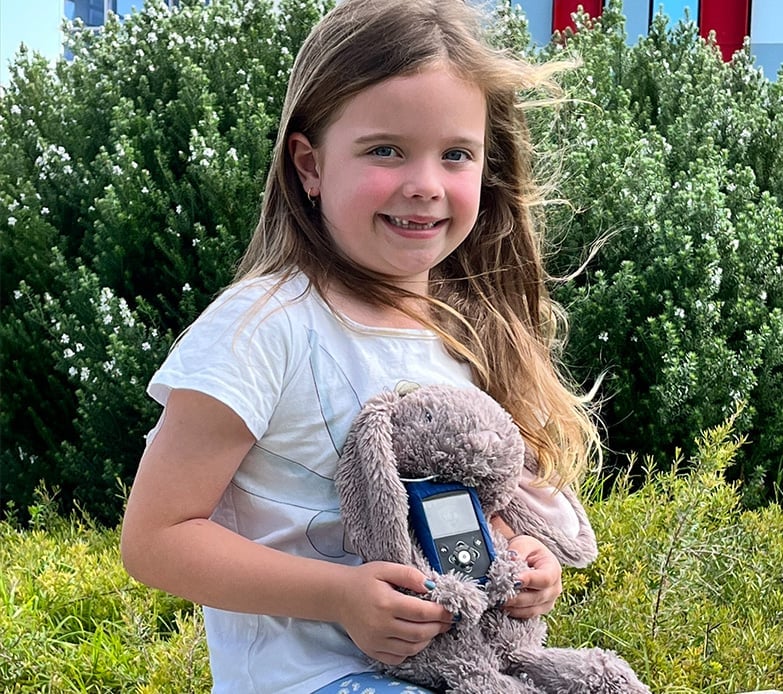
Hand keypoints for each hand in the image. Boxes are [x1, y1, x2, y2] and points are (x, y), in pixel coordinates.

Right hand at [337, 562, 452, 664]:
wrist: (338, 596)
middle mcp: (381, 625)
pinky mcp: (372, 650)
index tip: (451, 610)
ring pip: (412, 647)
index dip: (440, 612)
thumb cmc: (362, 581)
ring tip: (433, 627)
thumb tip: (430, 585)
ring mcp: (376, 641)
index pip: (422, 612)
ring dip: (428, 639)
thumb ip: (409, 575)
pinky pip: (399, 657)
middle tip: (447, 620)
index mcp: (386, 603)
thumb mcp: (385, 568)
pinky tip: (414, 637)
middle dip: (438, 627)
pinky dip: (411, 650)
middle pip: (420, 632)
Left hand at [503, 535, 561, 618]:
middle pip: (537, 597)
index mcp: (553, 569)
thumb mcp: (524, 543)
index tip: (514, 580)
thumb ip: (518, 550)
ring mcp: (548, 601)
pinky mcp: (539, 609)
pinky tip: (502, 606)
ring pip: (532, 609)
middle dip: (517, 597)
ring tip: (498, 600)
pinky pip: (527, 615)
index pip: (545, 578)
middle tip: (499, 593)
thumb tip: (511, 559)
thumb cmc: (528, 550)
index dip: (530, 580)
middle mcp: (554, 588)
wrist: (529, 558)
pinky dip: (514, 612)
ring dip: (514, 607)